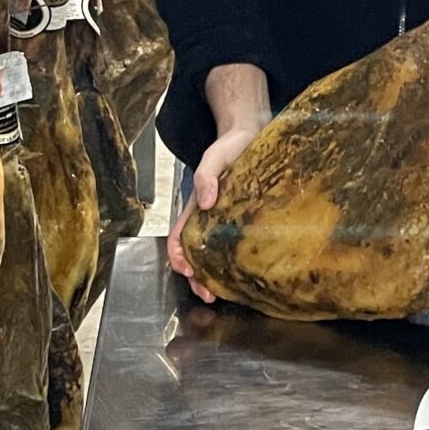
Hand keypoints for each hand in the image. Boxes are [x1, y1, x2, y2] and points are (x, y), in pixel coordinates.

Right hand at [169, 116, 264, 302]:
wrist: (251, 134)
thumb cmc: (230, 146)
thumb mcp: (215, 158)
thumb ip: (206, 177)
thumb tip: (204, 203)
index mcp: (196, 207)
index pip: (178, 237)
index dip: (178, 256)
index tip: (188, 269)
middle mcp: (207, 218)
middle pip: (194, 254)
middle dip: (196, 278)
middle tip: (208, 295)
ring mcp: (225, 221)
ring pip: (212, 255)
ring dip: (213, 276)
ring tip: (223, 292)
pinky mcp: (243, 220)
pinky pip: (234, 246)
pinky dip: (233, 264)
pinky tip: (243, 274)